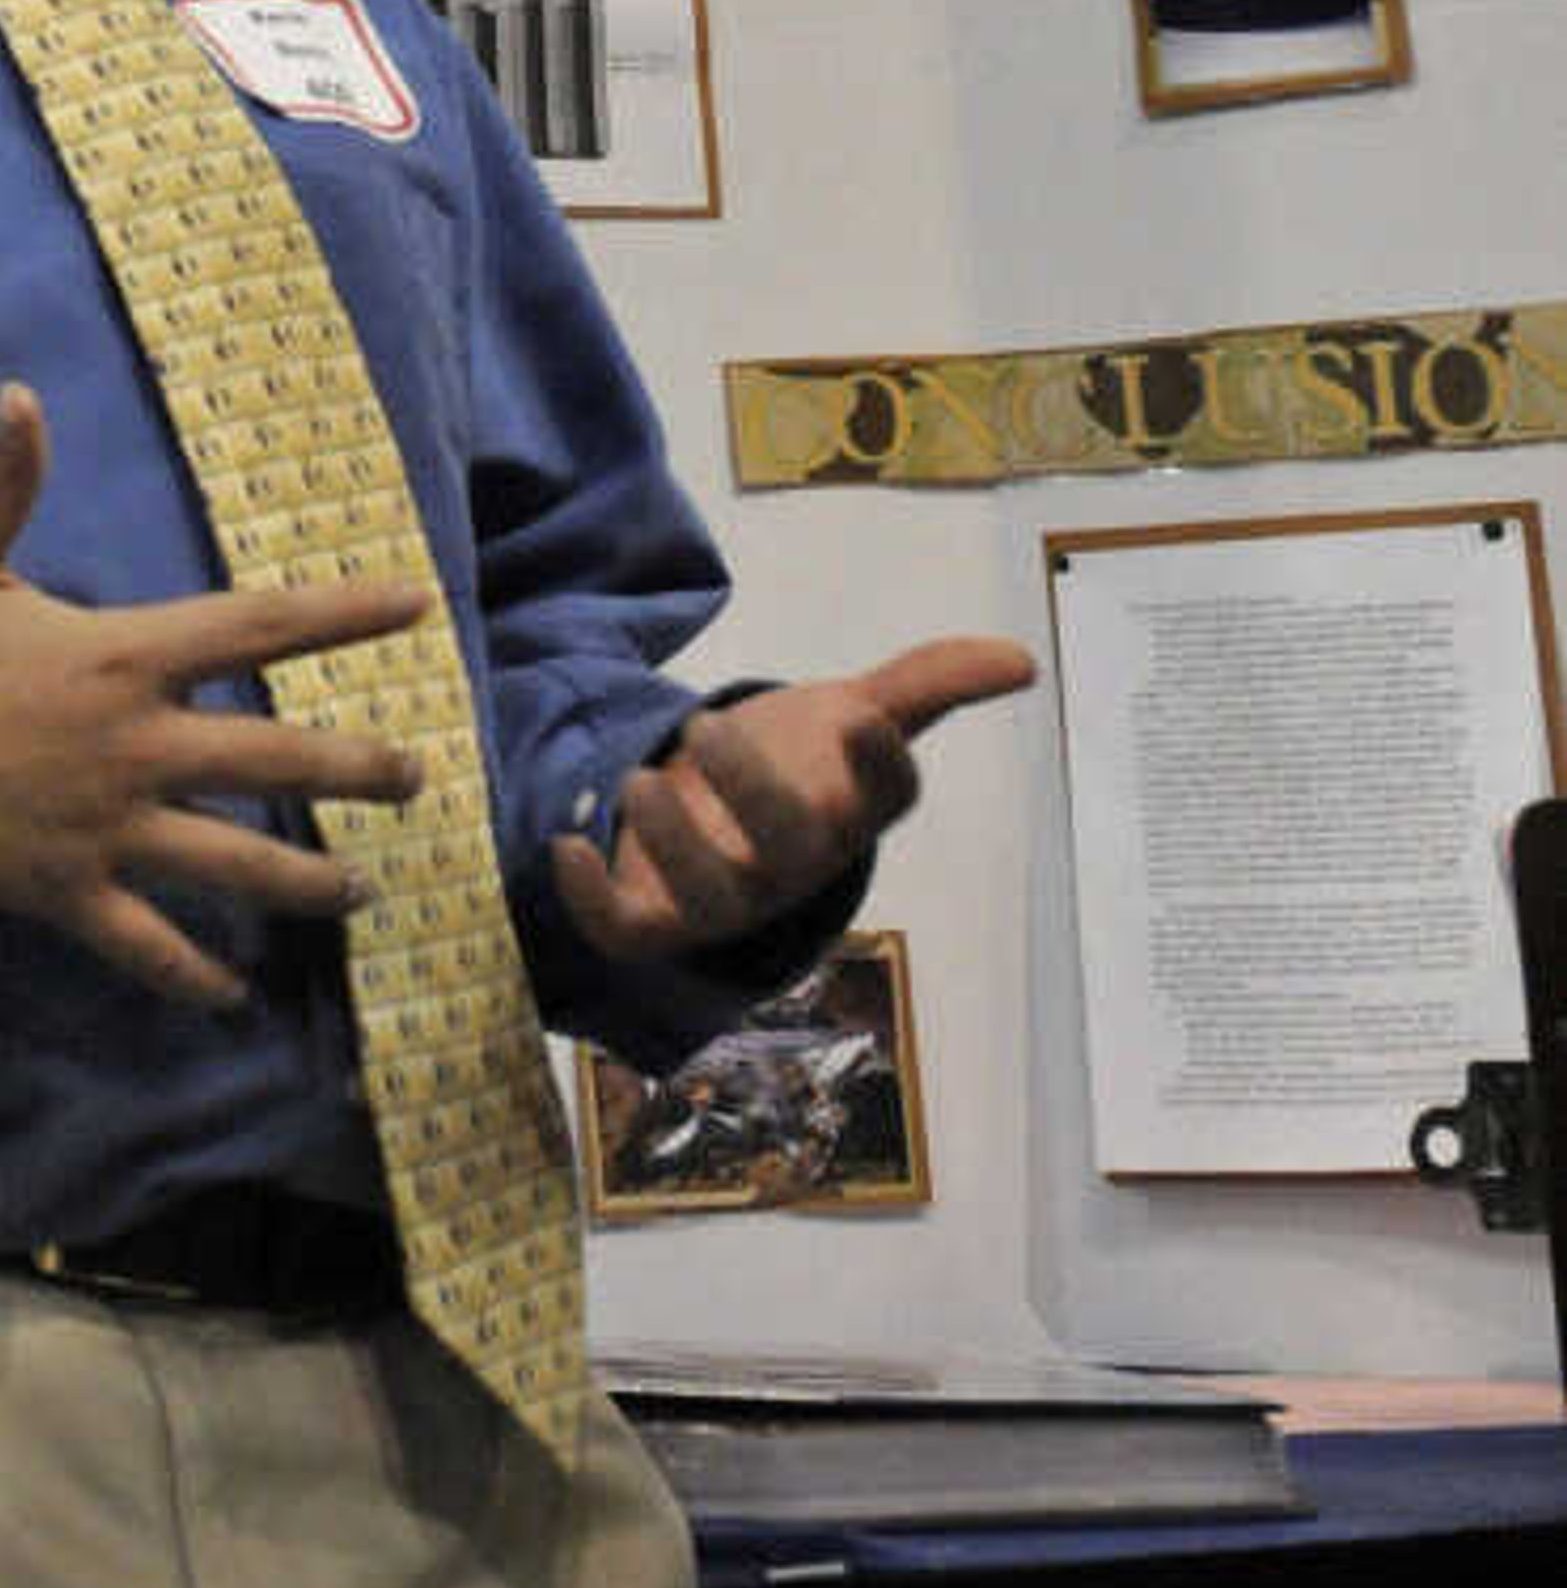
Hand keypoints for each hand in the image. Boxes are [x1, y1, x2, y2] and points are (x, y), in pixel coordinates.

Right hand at [0, 382, 425, 1016]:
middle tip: (417, 777)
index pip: (258, 626)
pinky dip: (192, 976)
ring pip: (237, 865)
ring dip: (309, 881)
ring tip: (361, 892)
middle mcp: (133, 747)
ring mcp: (107, 829)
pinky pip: (148, 945)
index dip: (343, 614)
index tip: (415, 606)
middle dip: (360, 769)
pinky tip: (230, 998)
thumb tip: (19, 395)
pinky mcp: (69, 893)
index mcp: (119, 657)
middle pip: (278, 758)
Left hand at [554, 635, 1034, 965]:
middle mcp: (791, 861)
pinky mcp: (652, 915)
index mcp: (846, 808)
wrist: (716, 816)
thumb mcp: (855, 715)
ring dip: (675, 844)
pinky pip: (625, 929)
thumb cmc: (795, 765)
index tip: (857, 715)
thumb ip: (929, 683)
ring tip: (642, 780)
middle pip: (789, 849)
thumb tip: (1022, 658)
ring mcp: (720, 896)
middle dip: (754, 794)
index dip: (875, 764)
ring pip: (708, 896)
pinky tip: (566, 842)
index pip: (883, 796)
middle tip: (709, 722)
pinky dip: (592, 898)